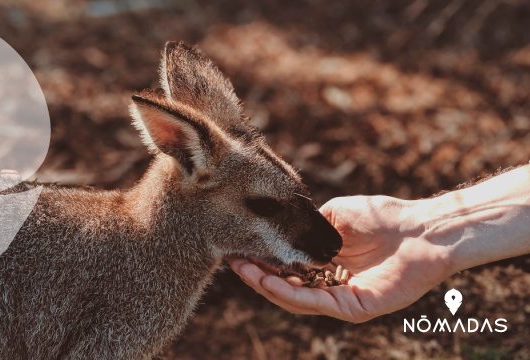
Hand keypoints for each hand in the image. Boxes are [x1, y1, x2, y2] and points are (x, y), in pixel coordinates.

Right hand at [229, 195, 451, 322]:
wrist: (422, 228)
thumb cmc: (384, 217)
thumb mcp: (334, 215)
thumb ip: (308, 226)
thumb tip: (280, 228)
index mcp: (327, 264)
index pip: (288, 268)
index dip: (263, 260)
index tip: (238, 247)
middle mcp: (331, 284)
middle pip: (286, 286)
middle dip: (257, 275)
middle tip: (232, 261)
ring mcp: (342, 298)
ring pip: (296, 298)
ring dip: (266, 285)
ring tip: (244, 269)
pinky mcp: (355, 308)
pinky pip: (316, 303)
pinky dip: (290, 293)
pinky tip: (269, 280)